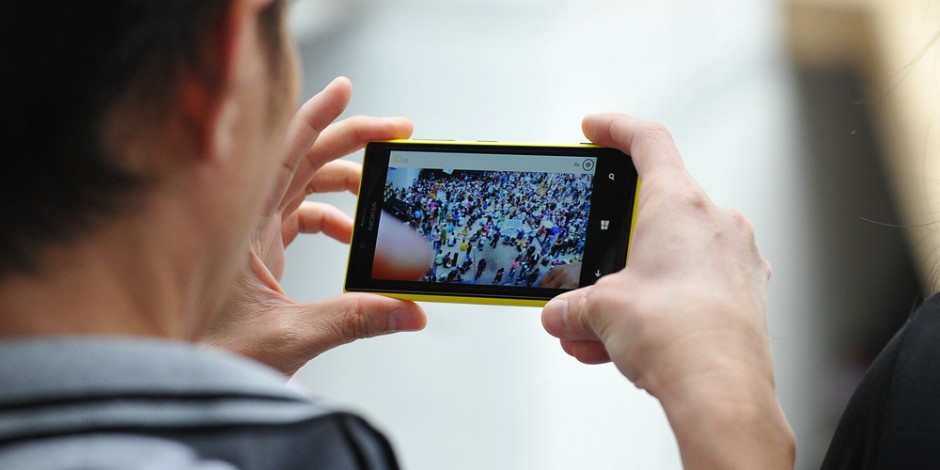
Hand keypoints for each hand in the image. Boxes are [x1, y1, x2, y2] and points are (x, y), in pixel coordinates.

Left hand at [201, 77, 426, 375]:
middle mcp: (243, 218)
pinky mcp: (257, 252)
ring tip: (380, 190)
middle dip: (349, 142)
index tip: (346, 90)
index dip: (316, 116)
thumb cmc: (206, 354)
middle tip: (393, 134)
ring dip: (344, 184)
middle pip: (301, 160)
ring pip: (302, 186)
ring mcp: (250, 233)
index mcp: (239, 222)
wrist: (178, 379)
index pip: (282, 154)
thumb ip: (353, 319)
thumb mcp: (288, 336)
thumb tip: (408, 309)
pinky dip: (331, 220)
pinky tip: (351, 237)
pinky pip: (300, 217)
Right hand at [541, 113, 792, 467]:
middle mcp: (715, 224)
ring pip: (669, 261)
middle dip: (612, 247)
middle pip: (653, 214)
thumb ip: (573, 306)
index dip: (616, 129)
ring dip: (628, 290)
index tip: (595, 128)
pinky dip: (656, 308)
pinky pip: (690, 290)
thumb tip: (560, 313)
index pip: (649, 142)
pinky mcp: (743, 297)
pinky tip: (624, 344)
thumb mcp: (602, 311)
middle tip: (586, 270)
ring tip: (595, 330)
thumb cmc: (680, 338)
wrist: (723, 394)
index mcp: (680, 205)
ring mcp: (735, 261)